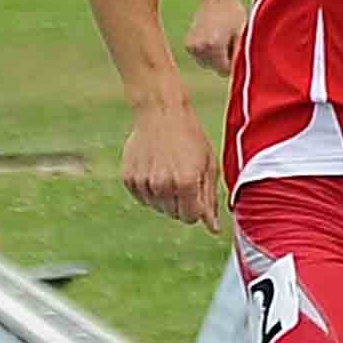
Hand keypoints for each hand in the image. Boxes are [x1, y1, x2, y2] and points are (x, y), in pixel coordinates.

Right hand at [120, 101, 223, 229]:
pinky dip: (150, 191)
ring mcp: (143, 183)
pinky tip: (156, 170)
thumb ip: (210, 199)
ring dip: (166, 197)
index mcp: (186, 183)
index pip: (191, 218)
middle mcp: (163, 186)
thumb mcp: (209, 165)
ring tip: (170, 171)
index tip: (198, 194)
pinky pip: (143, 198)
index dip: (198, 209)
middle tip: (184, 177)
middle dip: (183, 203)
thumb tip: (213, 228)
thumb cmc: (191, 138)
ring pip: (158, 208)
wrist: (161, 114)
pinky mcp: (129, 179)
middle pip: (175, 215)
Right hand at [179, 0, 247, 77]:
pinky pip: (202, 58)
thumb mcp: (242, 36)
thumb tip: (240, 76)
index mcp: (213, 45)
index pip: (224, 70)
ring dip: (216, 57)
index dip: (234, 63)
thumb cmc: (235, 15)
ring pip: (208, 64)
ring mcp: (191, 46)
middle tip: (228, 40)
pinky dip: (209, 52)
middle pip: (215, 68)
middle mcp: (199, 47)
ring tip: (221, 38)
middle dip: (224, 59)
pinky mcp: (187, 45)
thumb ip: (240, 56)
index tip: (236, 47)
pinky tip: (213, 38)